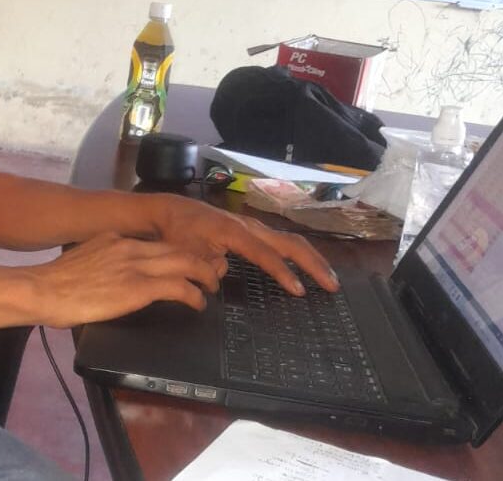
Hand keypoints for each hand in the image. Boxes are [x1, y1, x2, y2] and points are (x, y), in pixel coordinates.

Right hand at [29, 233, 226, 327]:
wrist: (43, 290)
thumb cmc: (54, 284)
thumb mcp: (82, 262)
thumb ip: (101, 263)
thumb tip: (109, 278)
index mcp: (114, 239)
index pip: (154, 242)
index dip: (175, 253)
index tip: (184, 263)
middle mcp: (129, 246)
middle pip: (176, 248)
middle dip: (198, 260)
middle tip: (210, 273)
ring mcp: (135, 265)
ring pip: (185, 262)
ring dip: (203, 275)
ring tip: (211, 287)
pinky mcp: (139, 287)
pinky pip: (179, 287)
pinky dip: (194, 295)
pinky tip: (199, 303)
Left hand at [144, 194, 339, 294]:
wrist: (169, 211)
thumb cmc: (176, 232)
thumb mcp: (186, 252)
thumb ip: (206, 266)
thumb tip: (221, 276)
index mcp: (234, 232)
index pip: (265, 255)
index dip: (283, 273)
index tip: (300, 291)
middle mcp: (249, 226)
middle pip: (289, 243)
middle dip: (313, 264)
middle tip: (333, 285)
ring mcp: (251, 226)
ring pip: (288, 240)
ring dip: (310, 258)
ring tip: (328, 278)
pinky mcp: (250, 230)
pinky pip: (279, 241)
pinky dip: (296, 253)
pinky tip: (306, 265)